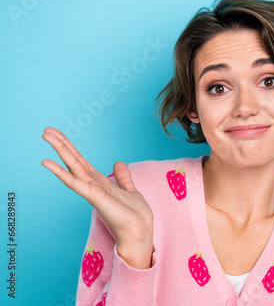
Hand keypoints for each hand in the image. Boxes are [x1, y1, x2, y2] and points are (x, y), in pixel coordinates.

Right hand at [42, 127, 153, 268]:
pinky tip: (48, 163)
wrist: (140, 231)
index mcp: (99, 182)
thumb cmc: (134, 215)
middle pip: (74, 160)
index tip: (58, 134)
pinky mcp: (94, 197)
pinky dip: (61, 172)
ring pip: (73, 166)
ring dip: (60, 150)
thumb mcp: (129, 190)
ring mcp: (92, 190)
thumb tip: (118, 163)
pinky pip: (76, 182)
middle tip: (46, 130)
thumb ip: (122, 177)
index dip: (71, 147)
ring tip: (46, 136)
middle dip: (61, 144)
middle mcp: (92, 185)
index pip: (82, 161)